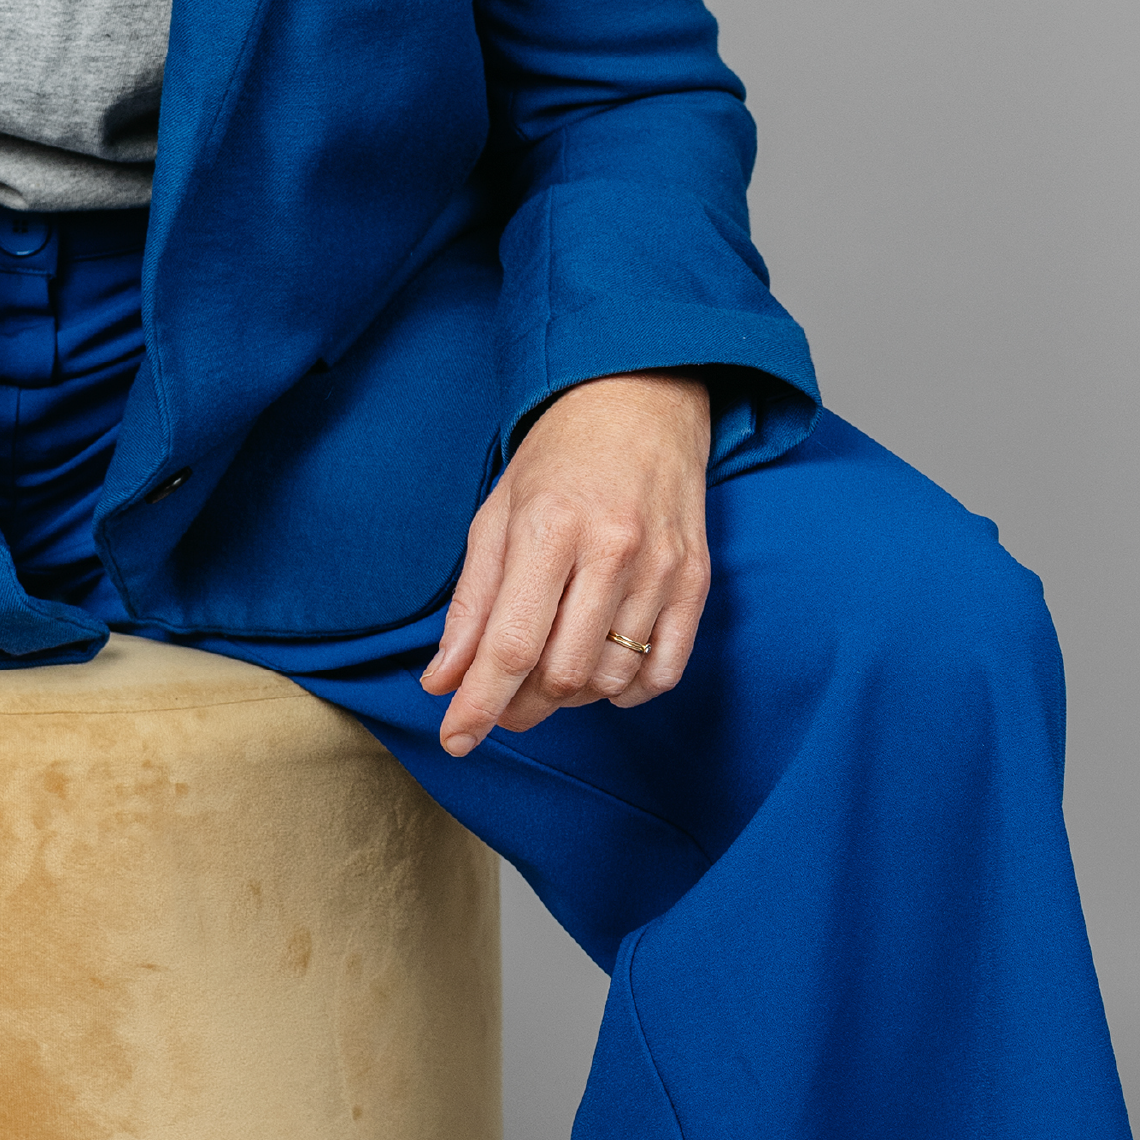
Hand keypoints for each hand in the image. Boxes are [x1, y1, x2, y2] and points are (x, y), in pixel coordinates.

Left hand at [420, 370, 711, 757]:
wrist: (641, 400)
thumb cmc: (558, 458)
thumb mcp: (496, 515)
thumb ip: (471, 603)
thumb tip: (443, 682)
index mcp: (549, 527)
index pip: (511, 644)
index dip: (479, 704)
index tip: (455, 740)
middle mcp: (611, 550)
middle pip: (561, 673)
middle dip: (520, 706)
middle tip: (500, 701)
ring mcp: (661, 568)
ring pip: (611, 680)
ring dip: (571, 698)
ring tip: (549, 672)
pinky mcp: (697, 581)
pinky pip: (664, 672)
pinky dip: (627, 692)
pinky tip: (602, 671)